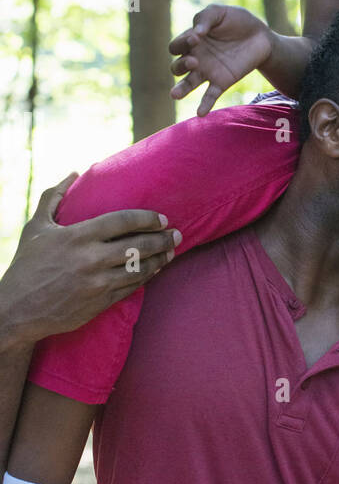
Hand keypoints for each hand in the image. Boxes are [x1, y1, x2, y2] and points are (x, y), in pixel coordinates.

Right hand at [0, 175, 179, 348]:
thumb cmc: (26, 265)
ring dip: (159, 260)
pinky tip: (154, 270)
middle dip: (161, 239)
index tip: (160, 218)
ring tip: (171, 252)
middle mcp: (90, 259)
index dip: (146, 218)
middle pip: (137, 245)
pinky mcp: (100, 303)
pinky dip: (145, 277)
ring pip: (139, 268)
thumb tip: (73, 174)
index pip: (122, 221)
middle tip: (176, 234)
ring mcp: (97, 283)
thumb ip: (53, 197)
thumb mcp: (36, 227)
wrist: (17, 309)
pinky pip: (131, 288)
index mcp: (77, 236)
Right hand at [169, 4, 273, 114]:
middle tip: (195, 60)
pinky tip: (200, 114)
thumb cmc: (238, 21)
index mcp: (191, 41)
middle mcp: (196, 58)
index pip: (176, 47)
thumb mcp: (219, 12)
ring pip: (187, 84)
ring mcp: (208, 72)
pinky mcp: (222, 82)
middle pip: (176, 67)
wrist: (261, 36)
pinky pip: (209, 96)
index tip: (197, 37)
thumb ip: (205, 18)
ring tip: (175, 94)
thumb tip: (195, 34)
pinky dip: (204, 105)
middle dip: (181, 65)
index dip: (182, 43)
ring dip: (180, 89)